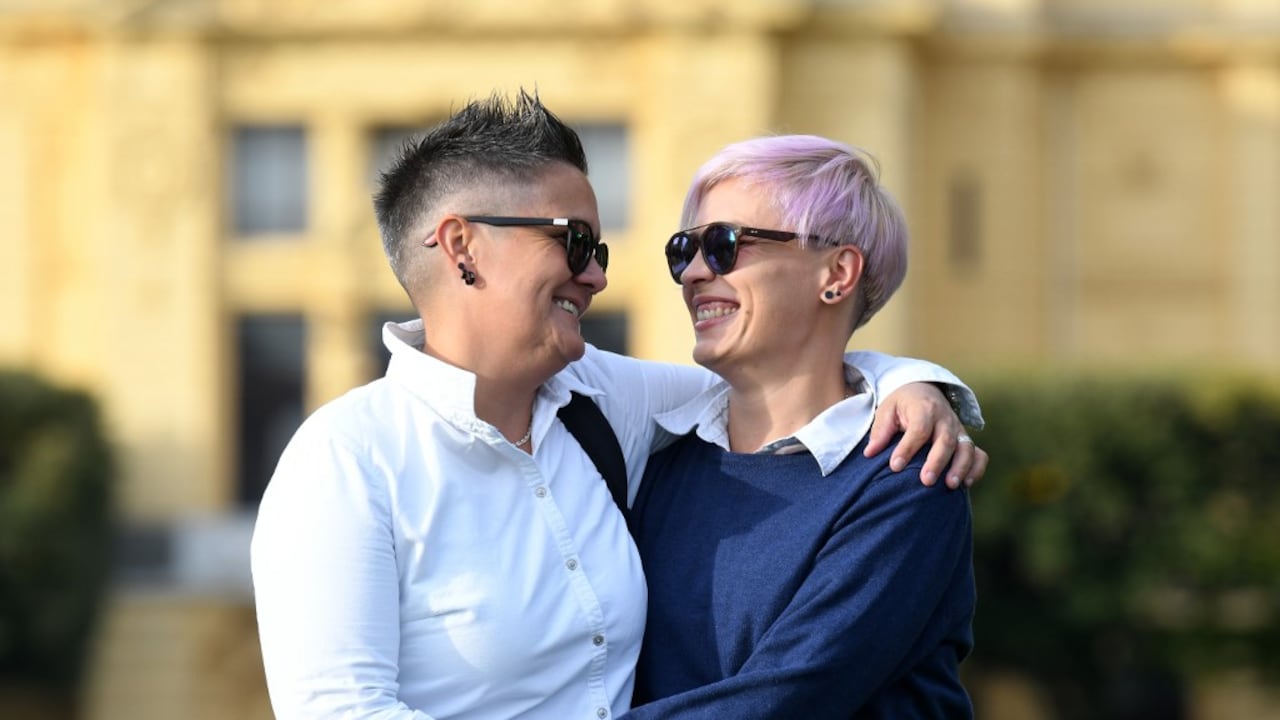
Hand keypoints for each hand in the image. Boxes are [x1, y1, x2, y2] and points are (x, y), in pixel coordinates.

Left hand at [865, 383, 988, 488]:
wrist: (923, 390)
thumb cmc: (902, 405)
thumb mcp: (887, 410)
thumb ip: (880, 431)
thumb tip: (870, 453)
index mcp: (924, 409)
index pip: (918, 429)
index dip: (908, 448)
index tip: (894, 467)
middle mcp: (945, 419)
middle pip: (946, 440)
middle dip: (937, 462)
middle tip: (926, 481)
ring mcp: (958, 430)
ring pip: (966, 448)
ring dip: (961, 467)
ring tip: (950, 485)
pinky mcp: (965, 440)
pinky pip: (979, 454)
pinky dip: (976, 468)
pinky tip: (966, 484)